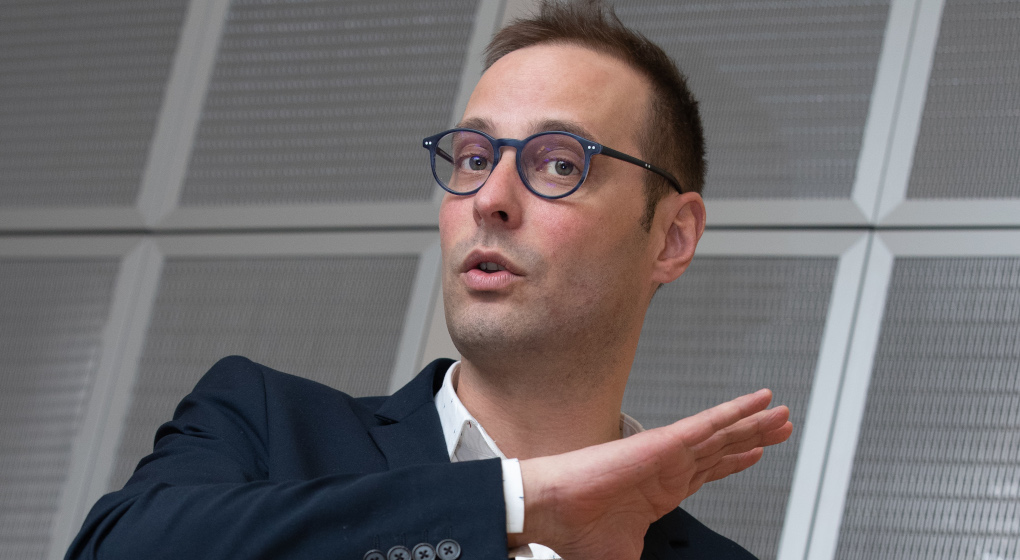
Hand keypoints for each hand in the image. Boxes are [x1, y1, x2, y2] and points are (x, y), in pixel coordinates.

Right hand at [510, 389, 791, 559]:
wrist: (555, 511)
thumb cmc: (578, 532)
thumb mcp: (629, 558)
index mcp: (661, 492)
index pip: (707, 471)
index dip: (734, 461)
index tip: (756, 451)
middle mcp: (668, 469)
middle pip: (722, 448)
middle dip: (754, 436)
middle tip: (781, 426)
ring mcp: (668, 453)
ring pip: (722, 433)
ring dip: (754, 422)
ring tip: (781, 412)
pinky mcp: (664, 443)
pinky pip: (709, 423)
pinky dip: (735, 411)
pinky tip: (757, 402)